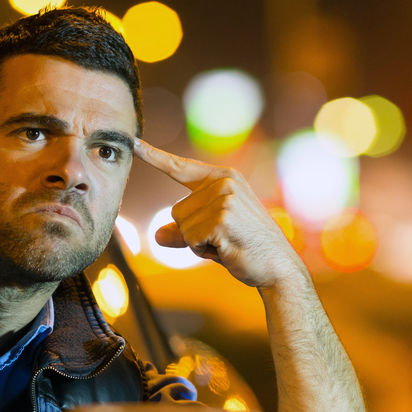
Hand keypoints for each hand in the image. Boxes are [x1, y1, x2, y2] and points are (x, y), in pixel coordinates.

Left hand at [135, 138, 307, 288]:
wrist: (278, 268)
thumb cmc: (245, 249)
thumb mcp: (210, 235)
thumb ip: (183, 231)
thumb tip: (157, 235)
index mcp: (223, 178)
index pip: (180, 167)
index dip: (154, 156)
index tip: (133, 142)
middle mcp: (224, 182)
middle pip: (177, 211)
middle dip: (193, 233)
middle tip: (224, 239)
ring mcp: (224, 198)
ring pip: (181, 226)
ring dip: (198, 243)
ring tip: (227, 244)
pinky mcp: (222, 218)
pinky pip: (190, 239)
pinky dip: (203, 251)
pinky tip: (227, 249)